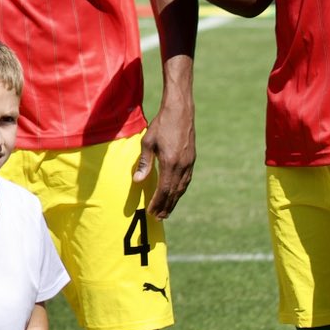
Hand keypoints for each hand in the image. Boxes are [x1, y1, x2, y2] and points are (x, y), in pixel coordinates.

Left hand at [136, 92, 195, 218]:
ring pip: (182, 187)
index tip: (152, 213)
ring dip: (174, 200)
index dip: (158, 202)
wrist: (180, 110)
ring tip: (167, 211)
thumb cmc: (161, 125)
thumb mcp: (147, 143)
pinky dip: (180, 189)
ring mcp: (189, 162)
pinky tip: (176, 194)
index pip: (164, 189)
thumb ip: (143, 163)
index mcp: (170, 163)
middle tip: (159, 218)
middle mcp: (182, 165)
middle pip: (175, 192)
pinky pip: (186, 179)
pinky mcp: (192, 158)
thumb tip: (137, 181)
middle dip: (166, 206)